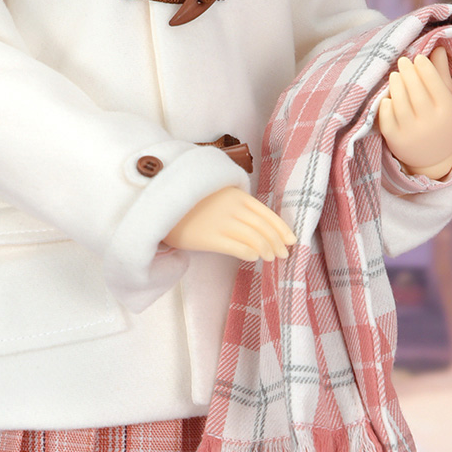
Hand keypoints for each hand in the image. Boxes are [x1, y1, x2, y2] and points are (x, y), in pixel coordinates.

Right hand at [164, 187, 295, 261]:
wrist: (160, 203)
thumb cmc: (189, 201)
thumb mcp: (215, 194)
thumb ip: (234, 203)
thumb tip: (256, 223)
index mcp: (234, 193)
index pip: (266, 212)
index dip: (281, 228)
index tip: (291, 239)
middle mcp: (231, 206)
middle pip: (263, 227)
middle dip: (277, 242)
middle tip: (284, 254)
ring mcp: (221, 221)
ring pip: (254, 237)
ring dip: (266, 249)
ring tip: (271, 258)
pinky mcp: (210, 237)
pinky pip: (238, 247)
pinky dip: (250, 253)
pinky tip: (254, 257)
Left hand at [376, 47, 451, 179]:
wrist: (433, 158)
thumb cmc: (442, 121)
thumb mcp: (449, 100)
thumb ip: (442, 74)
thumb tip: (438, 48)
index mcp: (447, 111)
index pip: (433, 83)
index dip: (424, 67)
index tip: (417, 58)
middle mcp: (430, 122)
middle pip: (415, 91)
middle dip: (407, 72)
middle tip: (402, 61)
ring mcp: (412, 132)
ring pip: (399, 102)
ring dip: (395, 84)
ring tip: (395, 75)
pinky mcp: (395, 139)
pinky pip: (386, 116)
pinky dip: (386, 104)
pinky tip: (389, 97)